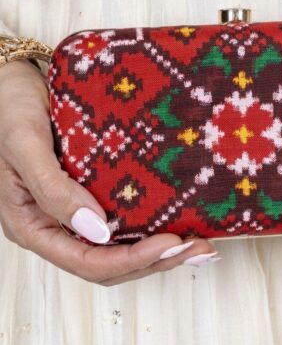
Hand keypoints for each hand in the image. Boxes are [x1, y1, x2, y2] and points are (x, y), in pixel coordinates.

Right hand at [0, 60, 218, 284]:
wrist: (11, 81)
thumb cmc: (9, 108)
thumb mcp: (25, 145)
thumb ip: (53, 189)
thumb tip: (96, 231)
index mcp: (31, 225)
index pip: (85, 261)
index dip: (131, 259)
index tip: (171, 243)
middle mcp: (53, 226)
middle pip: (108, 263)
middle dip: (155, 261)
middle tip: (200, 249)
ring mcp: (71, 212)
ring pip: (117, 249)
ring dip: (158, 250)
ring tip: (199, 244)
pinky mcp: (87, 193)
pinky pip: (120, 222)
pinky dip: (149, 226)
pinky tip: (179, 221)